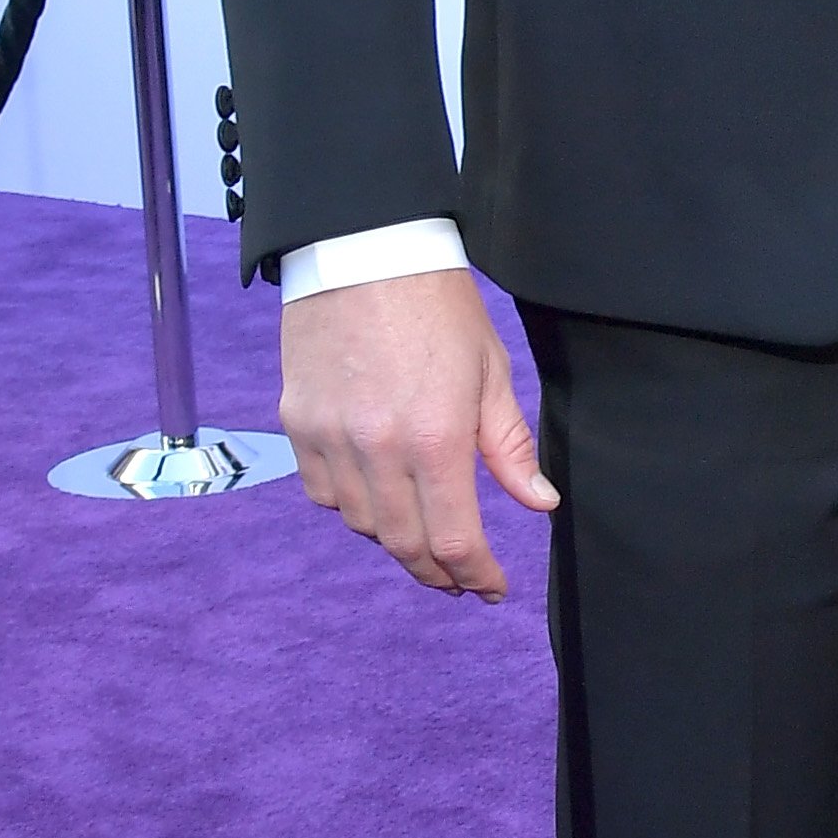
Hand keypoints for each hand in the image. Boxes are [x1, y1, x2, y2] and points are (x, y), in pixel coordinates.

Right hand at [278, 265, 556, 600]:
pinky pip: (322, 491)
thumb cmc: (438, 305)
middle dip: (436, 572)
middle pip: (403, 544)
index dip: (475, 574)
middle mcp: (377, 448)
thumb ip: (509, 446)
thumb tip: (540, 503)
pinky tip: (375, 494)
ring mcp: (330, 437)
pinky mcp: (298, 422)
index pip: (453, 539)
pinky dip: (351, 504)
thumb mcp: (491, 372)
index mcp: (435, 438)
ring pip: (360, 523)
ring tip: (422, 531)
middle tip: (459, 578)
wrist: (362, 249)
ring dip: (395, 538)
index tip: (491, 588)